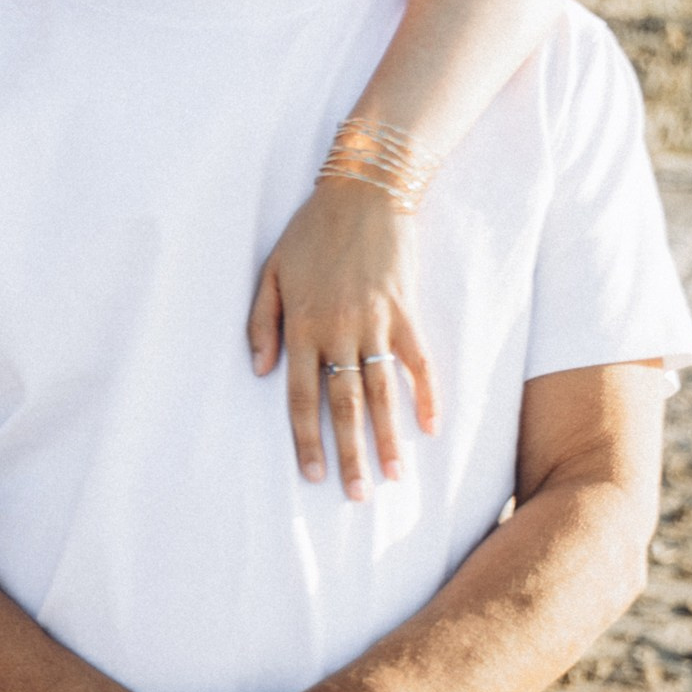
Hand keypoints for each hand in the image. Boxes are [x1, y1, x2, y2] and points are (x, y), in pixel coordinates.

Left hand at [248, 176, 438, 499]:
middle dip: (350, 454)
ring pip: (383, 392)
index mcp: (302, 327)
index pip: (301, 398)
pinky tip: (430, 427)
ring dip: (389, 438)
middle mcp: (339, 332)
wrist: (363, 194)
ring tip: (393, 477)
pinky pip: (419, 362)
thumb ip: (261, 323)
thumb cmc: (309, 234)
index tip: (313, 475)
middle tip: (356, 496)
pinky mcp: (407, 312)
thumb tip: (261, 372)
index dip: (307, 440)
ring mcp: (377, 323)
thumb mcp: (269, 272)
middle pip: (345, 405)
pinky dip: (427, 395)